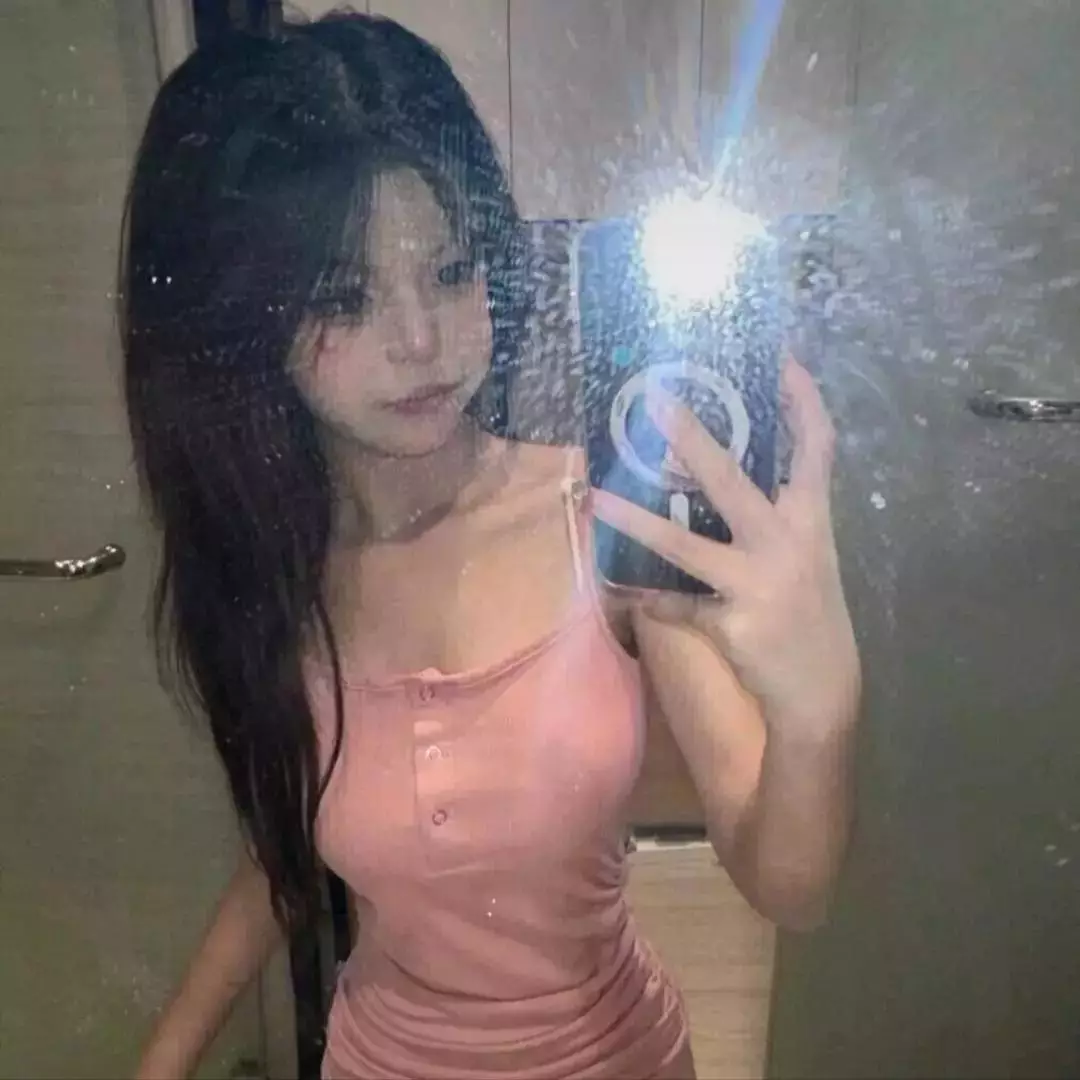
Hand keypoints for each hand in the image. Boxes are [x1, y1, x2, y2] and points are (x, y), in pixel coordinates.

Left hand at [591, 359, 859, 737]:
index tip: (781, 358)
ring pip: (686, 547)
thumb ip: (774, 517)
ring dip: (637, 522)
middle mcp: (789, 544)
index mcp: (812, 521)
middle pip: (734, 481)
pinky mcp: (733, 625)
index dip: (803, 402)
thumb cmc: (809, 612)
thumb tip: (715, 473)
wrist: (823, 690)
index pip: (818, 449)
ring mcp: (759, 585)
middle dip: (692, 440)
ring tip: (598, 499)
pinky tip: (618, 587)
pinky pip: (675, 606)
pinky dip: (646, 598)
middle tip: (655, 402)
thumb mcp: (805, 556)